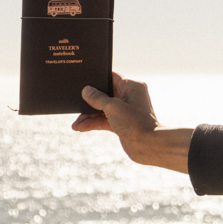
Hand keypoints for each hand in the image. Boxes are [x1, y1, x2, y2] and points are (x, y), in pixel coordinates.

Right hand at [72, 72, 192, 173]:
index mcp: (131, 86)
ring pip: (102, 109)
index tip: (83, 80)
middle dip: (89, 102)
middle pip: (104, 95)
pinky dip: (93, 123)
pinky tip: (81, 127)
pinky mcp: (121, 124)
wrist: (148, 146)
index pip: (111, 77)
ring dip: (88, 116)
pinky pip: (104, 120)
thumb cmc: (135, 123)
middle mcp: (129, 97)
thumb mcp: (113, 108)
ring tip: (75, 124)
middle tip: (74, 103)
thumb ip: (97, 98)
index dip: (97, 79)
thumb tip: (86, 90)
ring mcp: (125, 111)